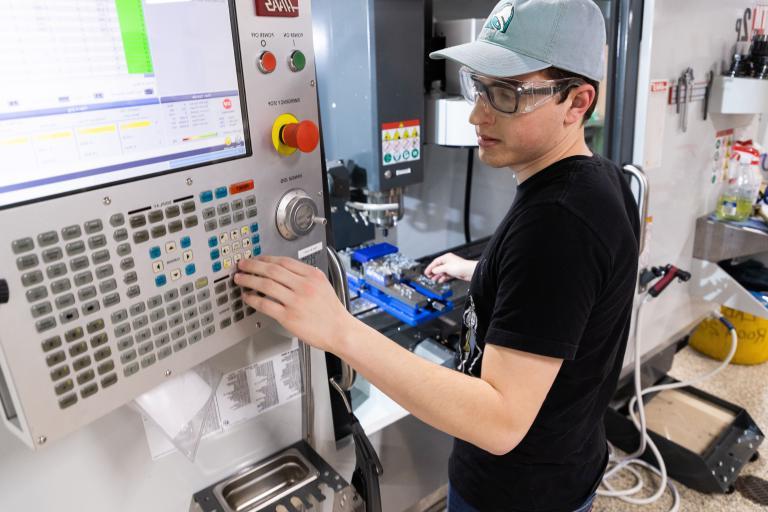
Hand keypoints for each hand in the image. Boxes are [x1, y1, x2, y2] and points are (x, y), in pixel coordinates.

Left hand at [234, 256, 355, 353]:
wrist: (340, 331)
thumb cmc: (331, 312)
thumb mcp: (323, 285)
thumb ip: (305, 276)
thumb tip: (282, 271)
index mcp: (313, 276)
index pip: (284, 261)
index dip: (266, 259)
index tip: (257, 259)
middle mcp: (304, 286)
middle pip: (272, 270)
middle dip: (253, 265)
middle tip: (242, 265)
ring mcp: (296, 301)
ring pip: (265, 285)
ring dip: (249, 280)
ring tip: (240, 279)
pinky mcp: (289, 317)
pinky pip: (265, 304)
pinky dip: (253, 299)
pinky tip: (247, 297)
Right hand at [424, 253, 476, 282]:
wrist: (469, 271)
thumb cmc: (460, 266)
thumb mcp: (446, 267)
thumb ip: (438, 269)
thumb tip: (433, 271)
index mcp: (446, 257)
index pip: (435, 262)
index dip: (430, 267)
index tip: (426, 272)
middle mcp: (448, 261)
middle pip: (438, 267)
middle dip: (433, 272)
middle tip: (429, 276)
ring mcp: (451, 267)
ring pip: (442, 271)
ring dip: (437, 276)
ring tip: (433, 279)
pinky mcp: (454, 272)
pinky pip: (446, 275)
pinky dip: (443, 278)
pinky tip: (440, 280)